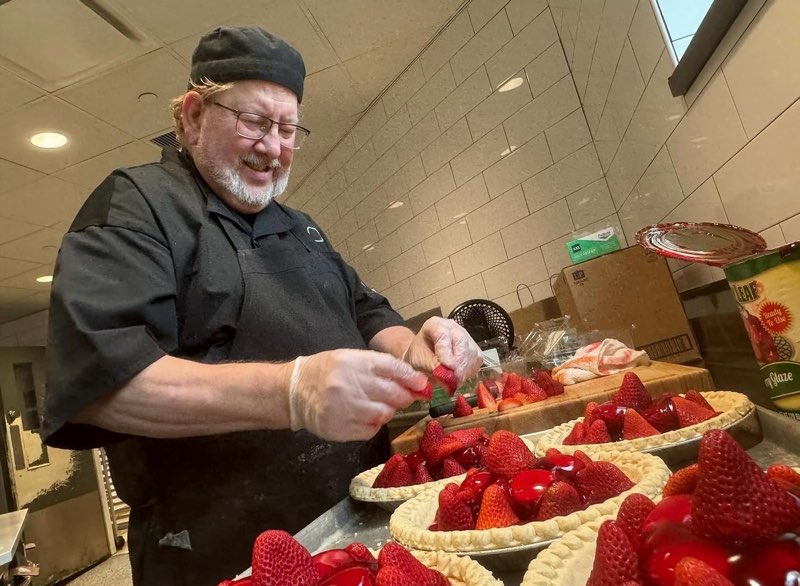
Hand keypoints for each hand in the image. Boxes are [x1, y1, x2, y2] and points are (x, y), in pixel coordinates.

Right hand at [288, 349, 427, 440]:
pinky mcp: (339, 429)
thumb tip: (413, 380)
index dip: (412, 378)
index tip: (422, 384)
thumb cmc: (327, 371)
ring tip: (380, 405)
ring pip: (383, 414)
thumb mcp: (350, 358)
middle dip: (404, 397)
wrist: (294, 390)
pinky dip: (373, 425)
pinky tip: (365, 417)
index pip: (393, 368)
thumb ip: (380, 367)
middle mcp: (350, 384)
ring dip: (388, 411)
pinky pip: (370, 430)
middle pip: (393, 394)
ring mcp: (344, 408)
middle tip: (405, 397)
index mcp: (354, 362)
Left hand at [403, 317, 483, 383]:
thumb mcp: (419, 361)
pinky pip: (477, 360)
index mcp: (435, 325)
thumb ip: (433, 366)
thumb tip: (448, 375)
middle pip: (462, 342)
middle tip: (454, 380)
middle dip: (459, 364)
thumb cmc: (419, 355)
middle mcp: (452, 328)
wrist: (423, 355)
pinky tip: (460, 377)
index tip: (448, 367)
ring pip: (472, 352)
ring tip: (454, 381)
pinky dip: (469, 371)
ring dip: (465, 370)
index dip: (446, 353)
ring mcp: (465, 336)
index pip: (443, 335)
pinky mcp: (473, 348)